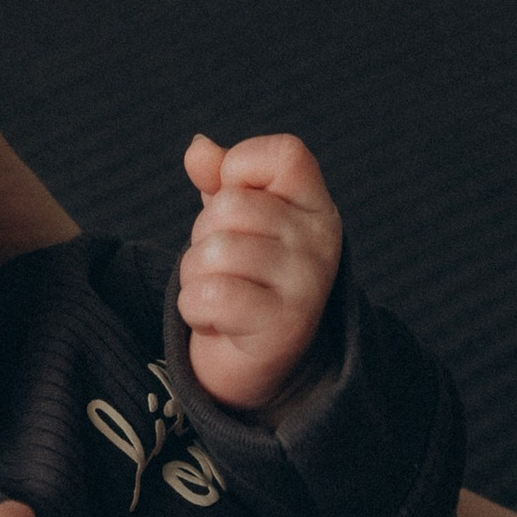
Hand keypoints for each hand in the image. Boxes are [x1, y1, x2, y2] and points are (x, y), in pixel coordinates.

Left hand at [176, 132, 342, 415]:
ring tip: (220, 295)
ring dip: (195, 277)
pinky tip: (216, 320)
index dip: (239, 169)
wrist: (262, 368)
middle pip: (229, 207)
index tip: (233, 206)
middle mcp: (321, 239)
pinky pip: (210, 295)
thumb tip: (199, 148)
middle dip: (203, 238)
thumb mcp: (235, 225)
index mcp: (315, 206)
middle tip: (223, 268)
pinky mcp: (285, 325)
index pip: (284, 154)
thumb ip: (220, 181)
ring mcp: (307, 282)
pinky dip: (195, 309)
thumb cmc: (245, 283)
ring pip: (213, 252)